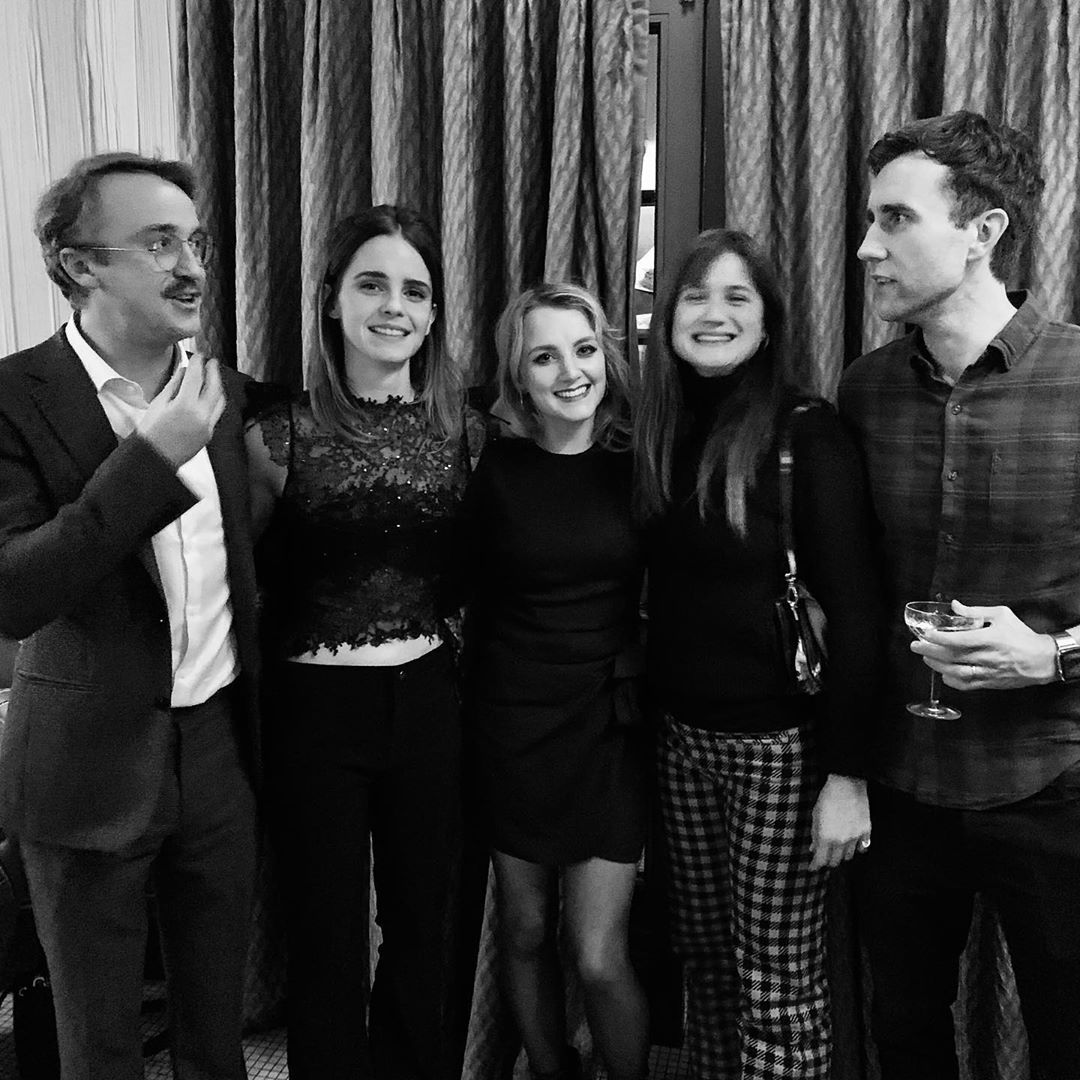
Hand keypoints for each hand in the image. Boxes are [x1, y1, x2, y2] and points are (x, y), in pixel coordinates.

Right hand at [136, 354, 225, 467]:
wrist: (154, 459)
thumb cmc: (150, 433)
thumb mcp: (159, 404)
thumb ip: (174, 385)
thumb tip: (184, 371)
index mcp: (186, 405)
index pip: (196, 377)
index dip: (198, 363)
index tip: (199, 355)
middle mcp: (201, 415)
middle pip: (214, 387)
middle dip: (214, 371)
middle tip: (211, 362)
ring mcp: (208, 425)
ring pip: (220, 400)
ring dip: (218, 386)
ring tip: (214, 376)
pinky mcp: (209, 434)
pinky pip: (217, 413)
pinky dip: (216, 401)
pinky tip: (212, 396)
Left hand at [809, 774, 869, 870]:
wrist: (847, 784)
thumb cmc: (827, 797)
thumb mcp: (815, 815)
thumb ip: (815, 834)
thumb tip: (813, 848)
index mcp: (826, 837)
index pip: (821, 860)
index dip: (815, 866)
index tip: (812, 867)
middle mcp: (842, 841)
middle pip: (835, 862)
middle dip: (827, 861)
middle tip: (823, 857)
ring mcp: (856, 837)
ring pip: (849, 856)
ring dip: (841, 855)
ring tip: (836, 849)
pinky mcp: (866, 831)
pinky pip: (862, 848)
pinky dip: (857, 849)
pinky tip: (851, 844)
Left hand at [912, 600, 1056, 690]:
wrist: (1043, 660)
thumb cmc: (1022, 636)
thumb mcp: (1002, 616)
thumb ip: (976, 611)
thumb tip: (955, 606)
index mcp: (990, 639)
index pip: (959, 640)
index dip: (939, 638)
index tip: (925, 634)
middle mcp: (987, 657)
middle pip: (952, 657)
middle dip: (930, 651)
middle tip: (915, 645)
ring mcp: (987, 673)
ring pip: (956, 672)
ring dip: (937, 665)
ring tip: (925, 657)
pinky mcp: (989, 683)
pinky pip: (966, 685)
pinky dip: (951, 680)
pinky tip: (943, 673)